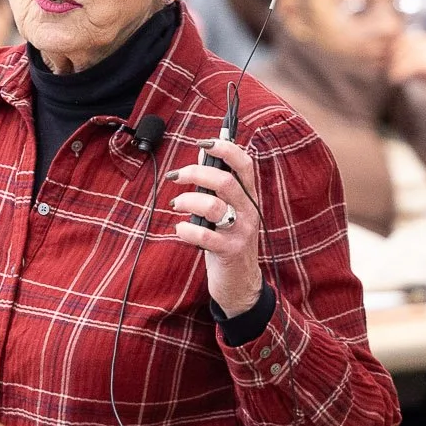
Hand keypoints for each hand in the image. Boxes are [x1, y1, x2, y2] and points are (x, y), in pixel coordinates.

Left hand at [168, 138, 265, 316]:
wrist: (241, 283)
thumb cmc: (228, 240)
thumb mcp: (226, 210)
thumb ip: (216, 184)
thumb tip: (201, 155)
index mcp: (249, 197)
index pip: (245, 165)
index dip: (226, 149)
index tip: (204, 142)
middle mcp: (249, 211)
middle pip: (226, 182)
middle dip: (195, 174)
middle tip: (175, 176)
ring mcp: (241, 232)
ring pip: (214, 206)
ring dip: (188, 201)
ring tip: (176, 205)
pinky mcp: (230, 252)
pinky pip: (205, 236)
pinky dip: (186, 230)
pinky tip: (179, 230)